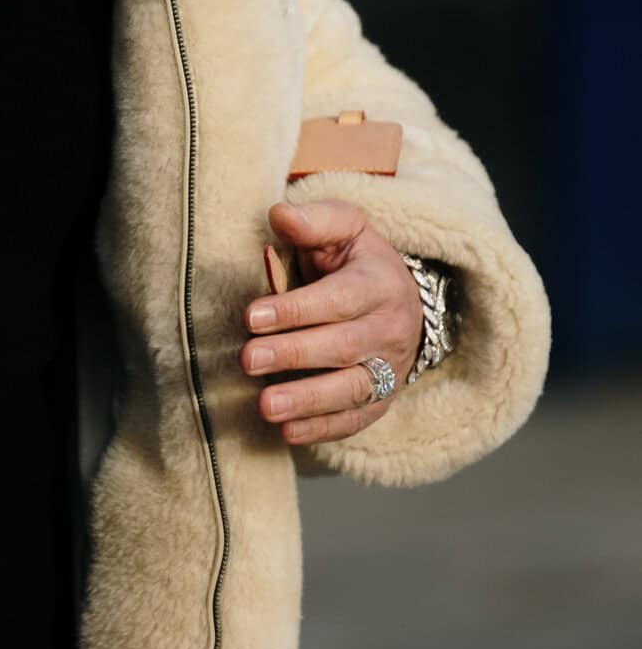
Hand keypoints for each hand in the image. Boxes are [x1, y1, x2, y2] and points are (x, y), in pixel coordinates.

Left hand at [241, 199, 422, 445]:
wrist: (401, 300)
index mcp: (380, 283)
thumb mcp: (344, 229)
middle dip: (293, 354)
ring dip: (308, 401)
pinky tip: (287, 432)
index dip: (295, 309)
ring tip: (266, 406)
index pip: (339, 299)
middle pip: (342, 346)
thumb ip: (313, 221)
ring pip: (352, 389)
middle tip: (247, 359)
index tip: (252, 316)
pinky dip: (322, 429)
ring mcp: (390, 369)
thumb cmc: (355, 261)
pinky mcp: (382, 400)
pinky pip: (355, 419)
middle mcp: (390, 329)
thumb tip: (279, 215)